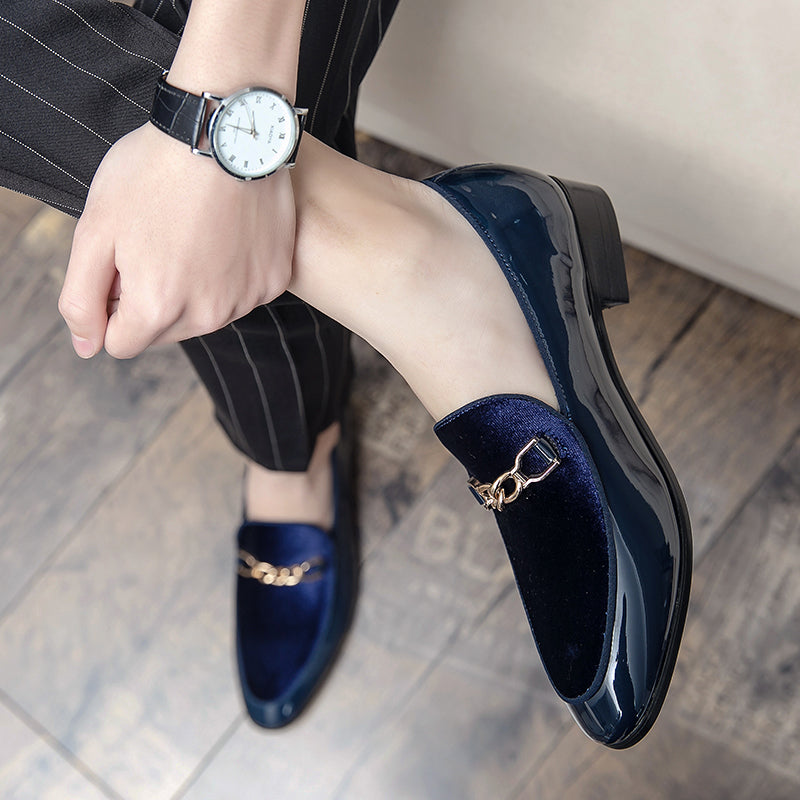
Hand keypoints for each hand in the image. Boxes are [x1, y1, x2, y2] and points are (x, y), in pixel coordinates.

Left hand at [59, 123, 295, 358]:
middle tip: (157, 240)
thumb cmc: (155, 172)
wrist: (225, 131)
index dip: (112, 302)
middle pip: (164, 332)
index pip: (120, 342)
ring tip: (193, 232)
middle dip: (152, 298)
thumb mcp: (94, 230)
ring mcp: (246, 298)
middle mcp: (207, 315)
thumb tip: (88, 346)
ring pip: (205, 315)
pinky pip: (242, 293)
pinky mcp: (273, 280)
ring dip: (193, 287)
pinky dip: (231, 272)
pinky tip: (226, 233)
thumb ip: (81, 298)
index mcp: (157, 307)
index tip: (123, 262)